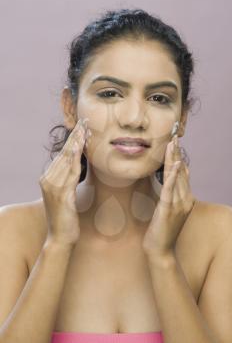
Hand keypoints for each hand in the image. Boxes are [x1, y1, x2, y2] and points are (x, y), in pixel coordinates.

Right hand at [39, 118, 90, 245]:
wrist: (61, 237)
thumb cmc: (66, 217)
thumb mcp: (66, 195)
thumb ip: (68, 180)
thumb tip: (77, 167)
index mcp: (48, 179)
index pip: (62, 155)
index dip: (72, 141)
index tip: (82, 128)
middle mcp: (48, 180)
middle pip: (63, 154)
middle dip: (75, 137)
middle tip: (84, 122)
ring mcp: (53, 188)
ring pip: (66, 160)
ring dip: (77, 144)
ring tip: (85, 130)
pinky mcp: (62, 196)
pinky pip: (70, 174)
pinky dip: (75, 161)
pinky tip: (80, 150)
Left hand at [142, 134, 195, 257]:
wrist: (159, 250)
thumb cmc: (161, 229)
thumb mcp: (167, 209)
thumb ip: (170, 194)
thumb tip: (168, 180)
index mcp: (185, 199)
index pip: (183, 174)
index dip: (178, 158)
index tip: (174, 143)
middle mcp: (185, 200)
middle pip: (181, 172)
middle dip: (176, 154)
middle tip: (174, 137)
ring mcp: (178, 205)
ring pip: (176, 177)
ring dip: (174, 159)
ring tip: (173, 144)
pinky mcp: (168, 210)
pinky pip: (170, 190)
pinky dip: (174, 176)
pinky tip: (175, 165)